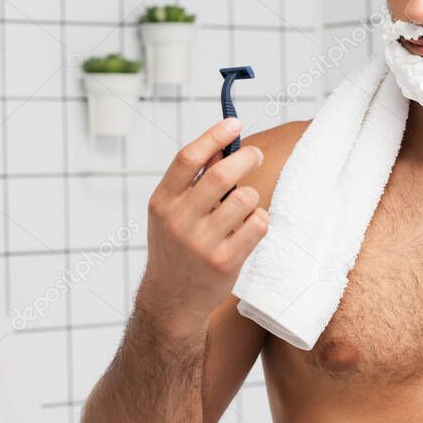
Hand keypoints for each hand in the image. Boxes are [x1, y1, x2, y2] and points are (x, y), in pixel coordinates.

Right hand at [136, 117, 267, 339]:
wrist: (172, 298)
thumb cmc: (175, 246)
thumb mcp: (170, 210)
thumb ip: (192, 179)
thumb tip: (222, 142)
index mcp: (162, 201)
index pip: (188, 158)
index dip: (213, 135)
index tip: (234, 123)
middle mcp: (179, 220)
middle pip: (222, 174)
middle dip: (247, 158)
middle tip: (256, 155)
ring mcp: (202, 243)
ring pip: (245, 198)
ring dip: (252, 196)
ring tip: (245, 205)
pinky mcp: (225, 261)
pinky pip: (258, 225)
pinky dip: (260, 219)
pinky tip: (250, 227)